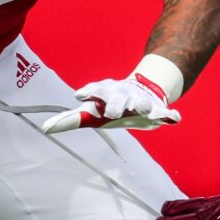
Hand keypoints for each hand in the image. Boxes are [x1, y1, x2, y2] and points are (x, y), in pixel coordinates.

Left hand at [41, 73, 179, 133]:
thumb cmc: (110, 104)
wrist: (142, 92)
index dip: (88, 92)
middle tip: (110, 113)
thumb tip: (45, 129)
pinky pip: (165, 112)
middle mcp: (123, 94)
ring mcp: (140, 101)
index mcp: (106, 92)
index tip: (79, 94)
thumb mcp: (92, 111)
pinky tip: (174, 119)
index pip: (95, 90)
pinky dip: (170, 115)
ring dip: (142, 106)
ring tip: (145, 111)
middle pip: (117, 97)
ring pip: (141, 103)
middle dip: (114, 104)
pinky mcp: (156, 109)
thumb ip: (70, 120)